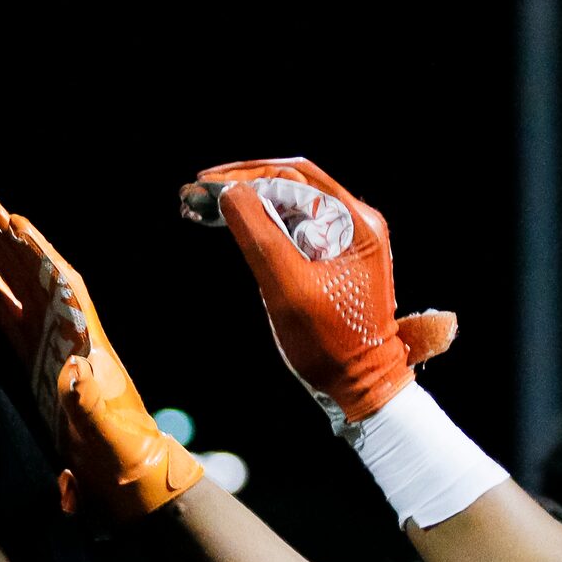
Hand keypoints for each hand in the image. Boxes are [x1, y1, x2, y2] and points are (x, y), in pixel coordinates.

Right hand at [0, 205, 202, 522]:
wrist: (133, 481)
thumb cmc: (124, 457)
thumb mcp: (107, 433)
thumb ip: (88, 405)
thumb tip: (70, 371)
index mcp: (89, 348)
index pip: (63, 290)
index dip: (40, 257)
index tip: (17, 226)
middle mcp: (73, 342)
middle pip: (44, 283)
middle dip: (20, 248)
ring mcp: (57, 354)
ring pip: (30, 298)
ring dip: (9, 265)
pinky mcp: (43, 373)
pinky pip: (18, 327)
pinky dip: (1, 302)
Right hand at [180, 156, 455, 424]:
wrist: (363, 386)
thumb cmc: (329, 344)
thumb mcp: (287, 288)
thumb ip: (259, 236)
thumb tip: (230, 192)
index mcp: (355, 222)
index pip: (293, 175)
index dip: (244, 175)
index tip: (204, 184)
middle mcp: (357, 223)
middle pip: (292, 183)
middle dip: (243, 185)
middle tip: (198, 191)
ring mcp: (349, 240)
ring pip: (291, 204)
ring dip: (250, 203)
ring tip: (206, 207)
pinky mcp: (337, 259)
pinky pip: (296, 227)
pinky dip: (263, 223)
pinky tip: (235, 227)